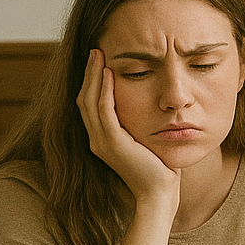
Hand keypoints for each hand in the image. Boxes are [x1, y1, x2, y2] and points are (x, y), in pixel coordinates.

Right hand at [76, 49, 179, 207]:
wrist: (159, 193)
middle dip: (88, 74)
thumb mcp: (147, 140)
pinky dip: (103, 91)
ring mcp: (102, 142)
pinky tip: (107, 74)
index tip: (98, 61)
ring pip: (90, 101)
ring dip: (93, 76)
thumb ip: (142, 124)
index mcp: (102, 139)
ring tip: (98, 55)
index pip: (90, 105)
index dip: (91, 82)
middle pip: (84, 99)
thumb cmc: (160, 168)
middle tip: (94, 51)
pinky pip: (104, 111)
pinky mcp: (113, 143)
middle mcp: (97, 140)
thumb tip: (153, 104)